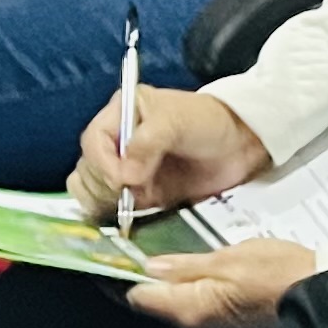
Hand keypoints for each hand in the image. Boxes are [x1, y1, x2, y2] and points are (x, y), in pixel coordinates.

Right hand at [73, 83, 271, 216]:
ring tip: (139, 199)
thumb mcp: (178, 120)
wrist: (239, 146)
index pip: (92, 141)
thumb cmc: (209, 122)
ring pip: (91, 191)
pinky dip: (114, 215)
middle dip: (107, 184)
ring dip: (108, 201)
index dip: (103, 163)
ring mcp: (124, 169)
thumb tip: (126, 176)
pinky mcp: (136, 193)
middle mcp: (116, 141)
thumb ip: (148, 143)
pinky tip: (133, 212)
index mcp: (121, 113)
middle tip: (135, 191)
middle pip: (87, 170)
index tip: (123, 180)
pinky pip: (109, 208)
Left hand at [126, 239, 319, 327]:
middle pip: (158, 302)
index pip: (139, 296)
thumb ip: (187, 265)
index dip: (129, 274)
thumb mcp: (231, 257)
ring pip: (179, 305)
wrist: (320, 294)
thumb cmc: (277, 271)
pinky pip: (199, 310)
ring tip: (196, 258)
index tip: (129, 252)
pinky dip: (200, 293)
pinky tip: (215, 275)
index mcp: (189, 308)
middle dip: (160, 278)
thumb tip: (149, 266)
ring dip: (182, 284)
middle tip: (169, 248)